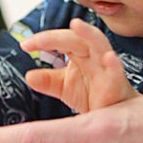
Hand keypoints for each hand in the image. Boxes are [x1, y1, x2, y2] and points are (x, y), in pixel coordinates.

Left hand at [21, 18, 135, 113]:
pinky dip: (114, 65)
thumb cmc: (95, 96)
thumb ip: (48, 81)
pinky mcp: (118, 85)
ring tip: (76, 24)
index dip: (44, 40)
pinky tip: (109, 58)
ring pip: (100, 44)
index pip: (62, 39)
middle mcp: (95, 56)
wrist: (114, 118)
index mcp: (81, 53)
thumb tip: (29, 76)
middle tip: (36, 41)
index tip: (25, 45)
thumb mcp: (65, 88)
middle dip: (56, 37)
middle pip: (77, 38)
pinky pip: (117, 73)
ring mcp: (108, 68)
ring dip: (89, 33)